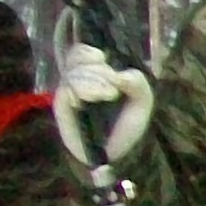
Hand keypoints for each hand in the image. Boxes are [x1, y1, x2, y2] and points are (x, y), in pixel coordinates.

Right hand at [52, 40, 153, 168]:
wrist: (122, 154)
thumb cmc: (129, 125)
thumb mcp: (142, 100)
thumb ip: (137, 82)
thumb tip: (119, 75)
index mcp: (94, 76)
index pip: (78, 52)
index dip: (86, 51)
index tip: (103, 58)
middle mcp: (78, 82)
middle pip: (73, 58)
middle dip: (96, 68)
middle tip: (113, 87)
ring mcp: (68, 96)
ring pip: (71, 73)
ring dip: (93, 80)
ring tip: (109, 95)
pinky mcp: (62, 109)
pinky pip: (65, 90)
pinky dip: (83, 90)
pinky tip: (96, 98)